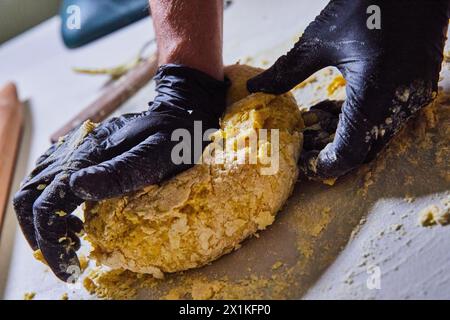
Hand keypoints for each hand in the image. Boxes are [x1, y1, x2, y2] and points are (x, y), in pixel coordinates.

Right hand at [13, 64, 227, 281]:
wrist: (178, 112)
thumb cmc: (173, 136)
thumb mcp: (156, 156)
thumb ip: (120, 172)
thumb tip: (77, 188)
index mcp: (87, 156)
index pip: (47, 203)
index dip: (50, 240)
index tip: (68, 265)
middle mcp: (72, 151)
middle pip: (29, 196)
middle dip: (40, 233)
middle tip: (66, 256)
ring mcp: (73, 149)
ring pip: (34, 187)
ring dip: (44, 219)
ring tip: (73, 237)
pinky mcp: (80, 151)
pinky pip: (49, 178)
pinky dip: (53, 204)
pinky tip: (76, 216)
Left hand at [248, 0, 448, 178]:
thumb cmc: (366, 3)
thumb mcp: (320, 39)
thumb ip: (287, 70)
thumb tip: (255, 88)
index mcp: (375, 92)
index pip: (350, 151)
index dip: (325, 165)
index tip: (304, 166)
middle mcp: (400, 101)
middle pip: (363, 148)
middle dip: (331, 151)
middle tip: (302, 146)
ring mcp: (413, 96)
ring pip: (375, 136)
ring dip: (344, 135)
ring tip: (312, 125)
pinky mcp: (418, 87)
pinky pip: (386, 119)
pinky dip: (359, 121)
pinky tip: (333, 108)